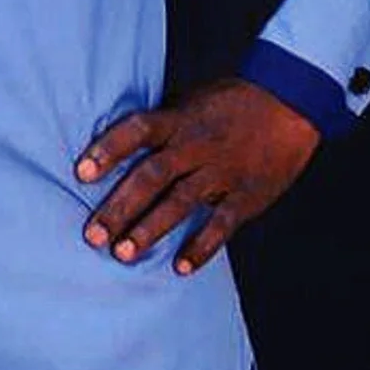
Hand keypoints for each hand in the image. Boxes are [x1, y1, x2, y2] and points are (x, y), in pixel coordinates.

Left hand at [74, 77, 320, 274]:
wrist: (289, 102)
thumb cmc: (230, 102)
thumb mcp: (190, 101)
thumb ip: (160, 123)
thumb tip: (117, 141)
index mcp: (178, 119)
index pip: (136, 131)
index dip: (108, 150)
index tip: (81, 173)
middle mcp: (196, 145)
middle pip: (151, 176)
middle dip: (120, 206)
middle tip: (93, 234)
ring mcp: (222, 171)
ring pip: (180, 203)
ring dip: (149, 230)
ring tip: (122, 253)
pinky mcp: (247, 195)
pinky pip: (222, 224)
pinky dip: (202, 247)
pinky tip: (180, 268)